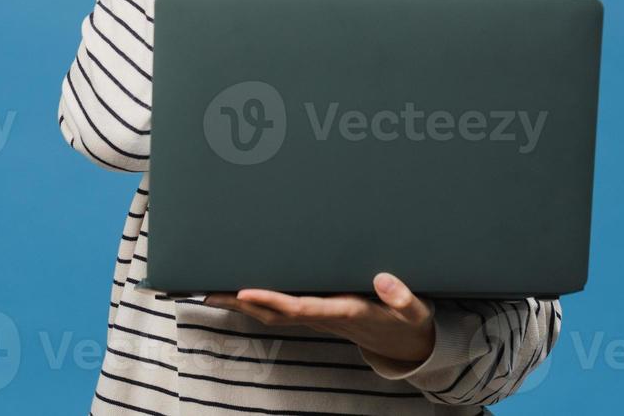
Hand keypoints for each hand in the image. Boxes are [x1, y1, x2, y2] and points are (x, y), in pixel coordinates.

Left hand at [204, 272, 436, 364]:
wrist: (408, 344)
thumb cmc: (408, 322)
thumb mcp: (414, 311)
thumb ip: (402, 297)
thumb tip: (383, 279)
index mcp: (345, 312)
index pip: (301, 307)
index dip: (272, 300)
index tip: (246, 291)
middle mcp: (325, 317)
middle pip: (275, 313)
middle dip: (242, 303)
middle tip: (209, 289)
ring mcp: (319, 317)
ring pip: (274, 313)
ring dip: (243, 304)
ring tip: (214, 288)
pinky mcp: (320, 313)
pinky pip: (283, 310)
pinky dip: (259, 302)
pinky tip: (244, 292)